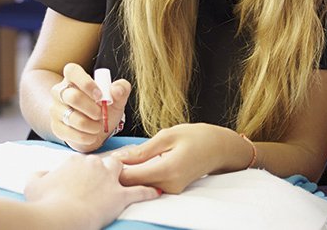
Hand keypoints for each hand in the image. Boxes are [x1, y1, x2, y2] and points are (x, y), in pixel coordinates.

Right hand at [24, 154, 158, 229]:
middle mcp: (94, 165)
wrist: (59, 215)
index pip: (84, 161)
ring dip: (128, 173)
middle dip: (107, 168)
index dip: (85, 171)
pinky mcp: (119, 196)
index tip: (84, 178)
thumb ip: (37, 176)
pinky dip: (148, 191)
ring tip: (134, 175)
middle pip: (105, 162)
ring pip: (123, 170)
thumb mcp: (34, 185)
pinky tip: (156, 191)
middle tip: (109, 175)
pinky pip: (139, 191)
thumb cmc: (45, 202)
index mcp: (75, 161)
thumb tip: (39, 174)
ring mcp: (108, 179)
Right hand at [50, 63, 130, 152]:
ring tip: (98, 126)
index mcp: (74, 78)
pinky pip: (70, 133)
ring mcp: (55, 109)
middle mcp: (60, 91)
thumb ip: (121, 89)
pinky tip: (91, 135)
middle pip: (73, 97)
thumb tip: (116, 90)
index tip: (100, 95)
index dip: (86, 83)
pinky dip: (85, 136)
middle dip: (92, 109)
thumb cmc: (104, 108)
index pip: (71, 70)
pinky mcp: (55, 127)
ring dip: (91, 125)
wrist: (96, 129)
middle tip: (101, 114)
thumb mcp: (117, 98)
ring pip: (72, 118)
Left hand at [116, 124, 250, 193]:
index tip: (107, 159)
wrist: (220, 148)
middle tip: (113, 157)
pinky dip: (141, 174)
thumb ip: (142, 150)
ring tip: (127, 156)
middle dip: (120, 172)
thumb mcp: (168, 136)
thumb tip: (119, 158)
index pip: (131, 178)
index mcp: (168, 169)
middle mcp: (169, 185)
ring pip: (141, 185)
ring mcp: (172, 190)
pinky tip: (140, 162)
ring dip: (131, 172)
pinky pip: (150, 183)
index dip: (115, 170)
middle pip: (133, 185)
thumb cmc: (197, 137)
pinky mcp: (172, 190)